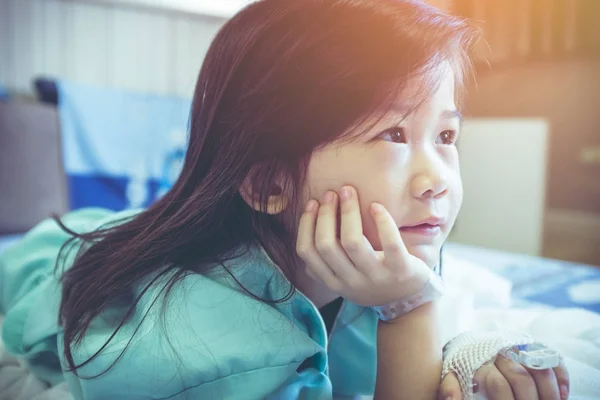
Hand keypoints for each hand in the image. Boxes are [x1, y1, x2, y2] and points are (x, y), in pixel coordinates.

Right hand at [296, 186, 430, 306]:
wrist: (409, 303)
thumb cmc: (373, 282)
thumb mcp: (344, 280)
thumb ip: (326, 264)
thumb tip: (307, 232)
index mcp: (334, 282)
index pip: (308, 252)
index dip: (306, 224)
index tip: (312, 203)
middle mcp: (351, 281)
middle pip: (326, 245)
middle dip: (325, 214)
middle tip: (332, 193)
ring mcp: (375, 277)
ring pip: (352, 242)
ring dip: (348, 212)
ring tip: (348, 192)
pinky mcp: (400, 270)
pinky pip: (389, 243)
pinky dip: (382, 221)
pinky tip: (376, 206)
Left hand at [439, 349, 569, 399]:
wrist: (470, 342)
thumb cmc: (463, 365)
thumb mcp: (453, 374)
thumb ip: (450, 387)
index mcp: (482, 361)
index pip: (498, 384)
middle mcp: (503, 352)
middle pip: (522, 379)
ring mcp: (521, 348)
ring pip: (541, 370)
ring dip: (549, 393)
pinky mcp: (535, 347)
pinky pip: (554, 360)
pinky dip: (562, 378)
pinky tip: (563, 396)